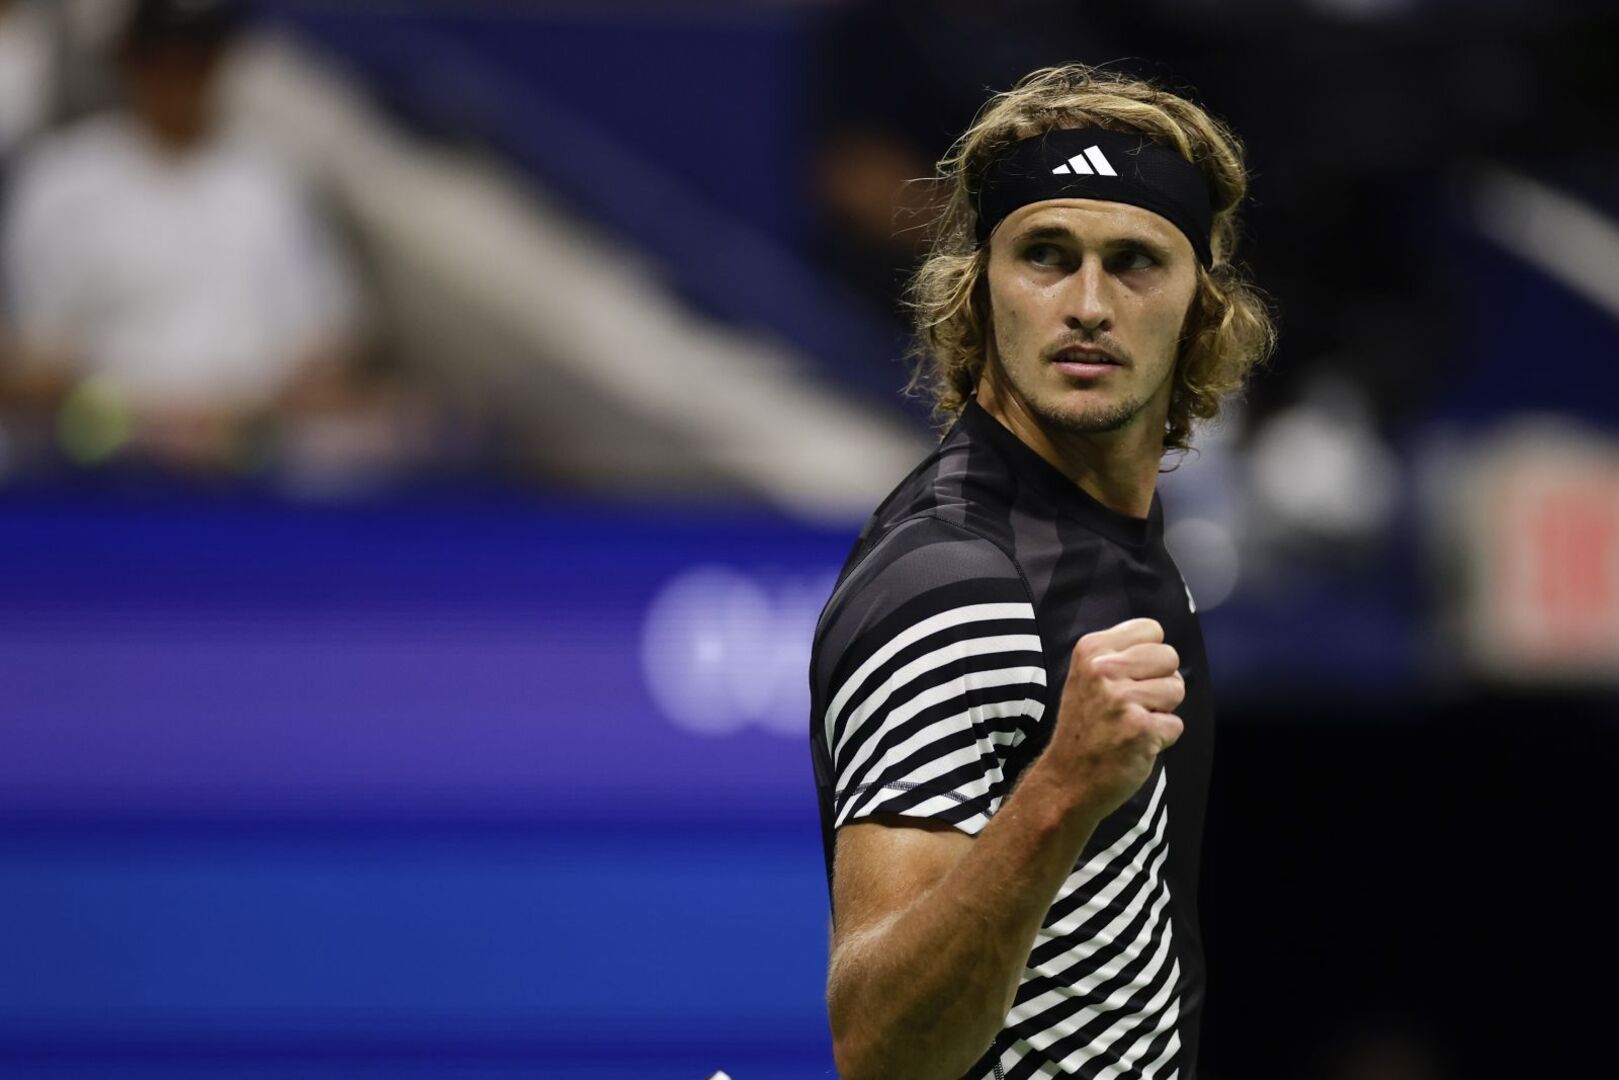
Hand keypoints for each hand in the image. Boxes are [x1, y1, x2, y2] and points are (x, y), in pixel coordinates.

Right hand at [1038, 617, 1184, 823]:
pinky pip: (1176, 724)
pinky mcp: (1139, 730)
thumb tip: (1164, 646)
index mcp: (1090, 650)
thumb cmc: (1086, 727)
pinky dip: (1162, 738)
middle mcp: (1103, 669)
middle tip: (1134, 704)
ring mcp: (1121, 700)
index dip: (1150, 656)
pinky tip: (1135, 744)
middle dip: (1161, 681)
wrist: (1067, 779)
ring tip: (1132, 723)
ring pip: (1177, 689)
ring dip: (1162, 711)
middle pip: (1170, 656)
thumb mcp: (1087, 676)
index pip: (1151, 629)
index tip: (1129, 678)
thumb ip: (1121, 655)